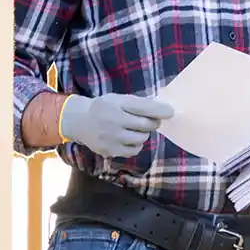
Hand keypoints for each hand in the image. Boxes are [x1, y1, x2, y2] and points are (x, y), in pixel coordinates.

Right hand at [59, 93, 173, 157]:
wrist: (79, 121)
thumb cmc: (104, 108)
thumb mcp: (118, 99)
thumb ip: (138, 104)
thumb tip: (163, 110)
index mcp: (117, 104)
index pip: (143, 108)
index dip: (160, 110)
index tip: (170, 112)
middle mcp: (114, 121)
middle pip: (146, 125)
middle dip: (152, 123)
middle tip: (149, 121)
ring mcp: (111, 137)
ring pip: (142, 139)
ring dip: (143, 134)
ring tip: (134, 130)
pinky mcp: (110, 150)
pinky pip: (134, 150)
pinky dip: (136, 145)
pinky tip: (128, 139)